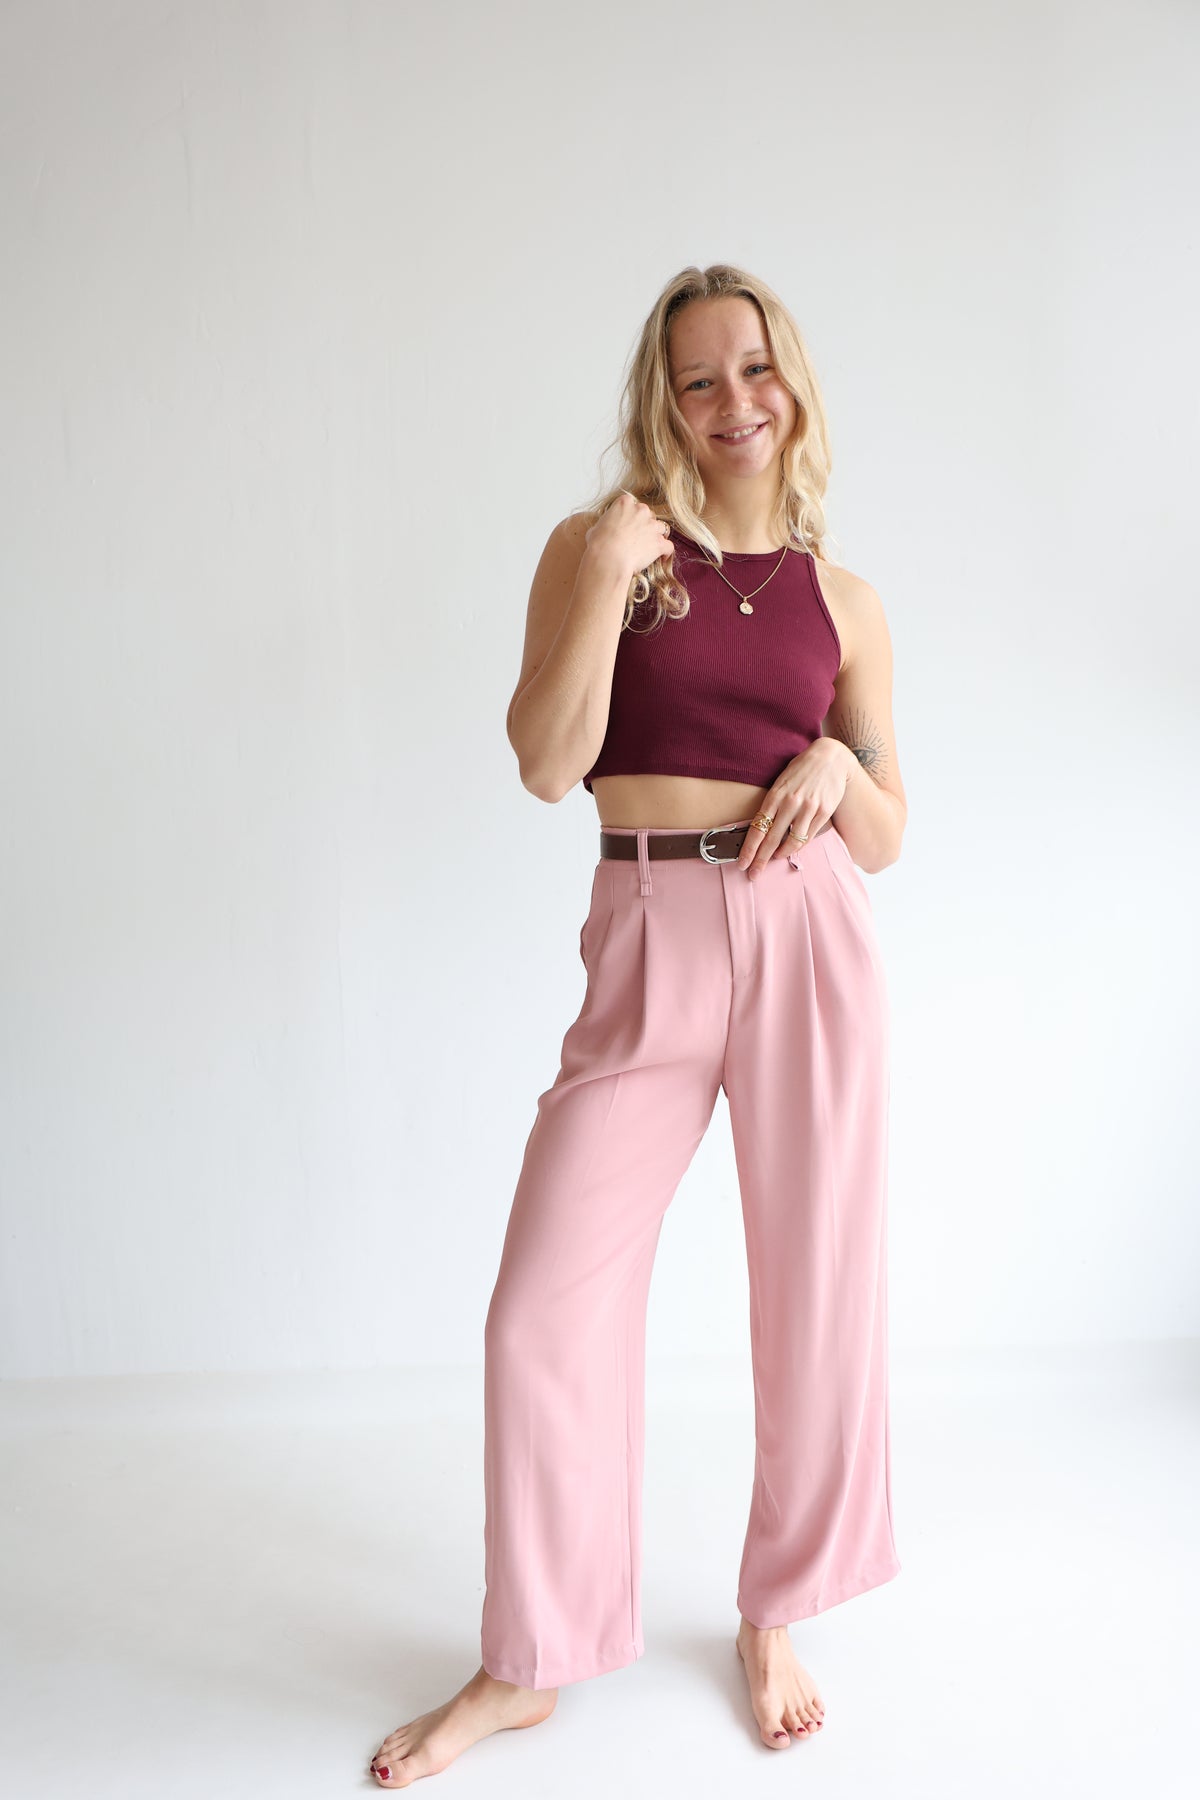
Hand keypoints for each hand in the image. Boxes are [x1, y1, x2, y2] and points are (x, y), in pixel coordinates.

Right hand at [584, 490, 674, 580]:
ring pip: (661, 528)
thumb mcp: (595, 528)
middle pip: (648, 514)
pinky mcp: (659, 543)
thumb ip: (605, 525)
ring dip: (656, 536)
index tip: (627, 524)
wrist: (608, 559)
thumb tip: (603, 530)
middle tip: (637, 537)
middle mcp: (641, 511)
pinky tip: (662, 557)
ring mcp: (652, 526)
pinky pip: (668, 546)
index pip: (632, 504)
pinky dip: (665, 552)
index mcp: (624, 503)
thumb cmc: (598, 545)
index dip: (630, 516)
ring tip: (649, 547)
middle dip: (644, 525)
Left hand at [736, 740, 855, 876]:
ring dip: (781, 854)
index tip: (742, 863)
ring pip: (792, 841)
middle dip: (761, 860)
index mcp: (775, 795)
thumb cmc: (801, 771)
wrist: (830, 758)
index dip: (749, 849)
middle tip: (753, 875)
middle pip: (771, 839)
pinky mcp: (824, 812)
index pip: (758, 828)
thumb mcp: (781, 782)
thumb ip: (772, 804)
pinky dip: (799, 845)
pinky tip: (792, 848)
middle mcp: (791, 803)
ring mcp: (809, 808)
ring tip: (774, 859)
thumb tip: (762, 829)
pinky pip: (808, 836)